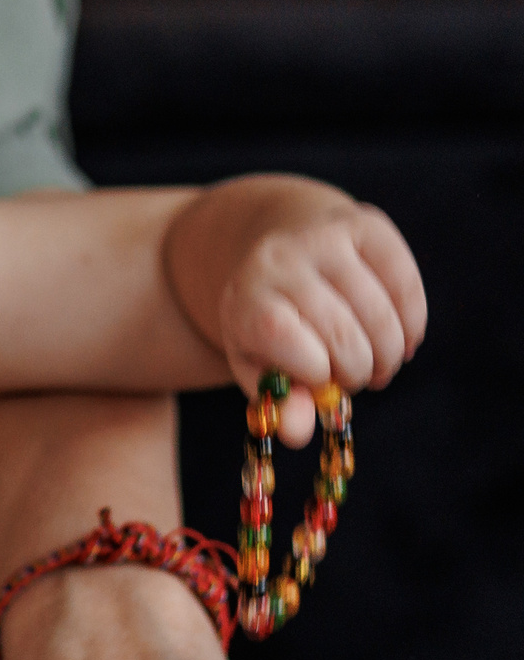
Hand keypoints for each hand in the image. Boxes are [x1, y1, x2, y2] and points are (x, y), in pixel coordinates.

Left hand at [204, 185, 426, 443]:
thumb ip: (277, 401)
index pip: (299, 350)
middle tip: (357, 378)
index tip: (320, 380)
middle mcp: (283, 260)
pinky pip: (407, 288)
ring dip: (390, 354)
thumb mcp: (257, 362)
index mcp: (247, 299)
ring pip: (383, 318)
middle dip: (359, 372)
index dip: (320, 376)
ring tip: (378, 363)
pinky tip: (401, 338)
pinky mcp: (368, 224)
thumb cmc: (267, 319)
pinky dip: (412, 325)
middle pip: (346, 338)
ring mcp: (327, 236)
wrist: (273, 244)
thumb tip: (298, 435)